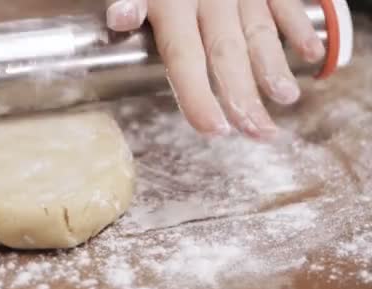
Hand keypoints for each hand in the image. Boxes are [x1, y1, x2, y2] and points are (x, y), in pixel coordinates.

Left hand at [106, 0, 325, 139]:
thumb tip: (120, 17)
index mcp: (171, 3)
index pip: (184, 56)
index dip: (197, 95)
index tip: (213, 130)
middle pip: (227, 54)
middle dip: (244, 97)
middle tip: (258, 133)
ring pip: (259, 31)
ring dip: (273, 67)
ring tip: (286, 100)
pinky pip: (284, 2)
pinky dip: (299, 27)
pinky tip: (311, 53)